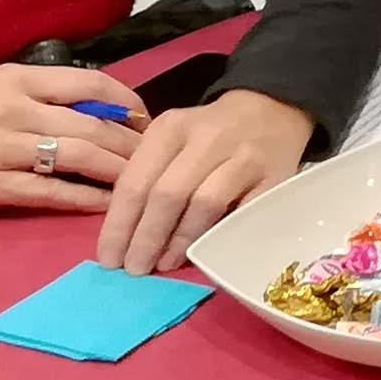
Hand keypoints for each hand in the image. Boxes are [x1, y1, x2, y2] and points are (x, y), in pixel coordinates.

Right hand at [0, 63, 145, 216]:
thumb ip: (40, 95)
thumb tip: (98, 109)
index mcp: (17, 79)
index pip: (90, 83)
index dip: (126, 101)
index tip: (146, 119)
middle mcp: (14, 108)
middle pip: (92, 125)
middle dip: (132, 144)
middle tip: (156, 160)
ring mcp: (2, 147)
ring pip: (78, 158)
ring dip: (118, 171)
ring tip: (141, 183)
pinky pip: (49, 192)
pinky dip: (84, 199)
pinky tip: (107, 206)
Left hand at [96, 87, 310, 273]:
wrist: (271, 111)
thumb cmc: (210, 134)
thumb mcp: (173, 138)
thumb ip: (148, 174)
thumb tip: (122, 233)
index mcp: (170, 129)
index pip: (135, 180)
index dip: (119, 224)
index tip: (108, 258)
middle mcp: (205, 139)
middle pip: (166, 194)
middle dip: (145, 237)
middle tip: (133, 268)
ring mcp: (242, 157)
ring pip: (203, 204)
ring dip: (179, 240)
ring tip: (163, 264)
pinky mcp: (273, 177)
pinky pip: (241, 214)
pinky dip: (218, 237)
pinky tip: (202, 254)